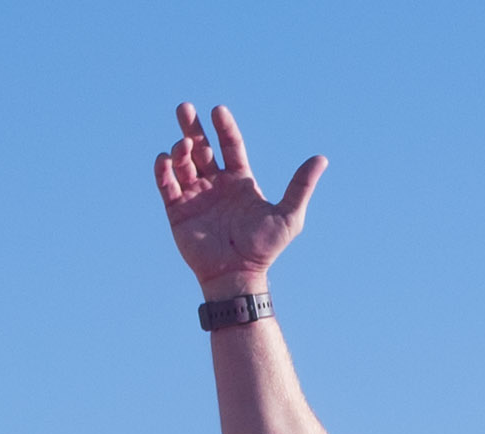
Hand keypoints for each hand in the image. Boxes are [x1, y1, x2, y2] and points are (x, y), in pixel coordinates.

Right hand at [155, 102, 324, 289]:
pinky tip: (166, 160)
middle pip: (202, 148)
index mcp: (240, 181)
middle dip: (192, 127)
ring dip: (180, 149)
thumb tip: (321, 159)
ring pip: (183, 163)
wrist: (237, 274)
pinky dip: (163, 170)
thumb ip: (301, 187)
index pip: (230, 146)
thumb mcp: (289, 216)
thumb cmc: (264, 248)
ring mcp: (196, 196)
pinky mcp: (177, 211)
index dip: (224, 127)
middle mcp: (216, 185)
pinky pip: (166, 185)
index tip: (218, 110)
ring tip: (183, 146)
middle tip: (185, 108)